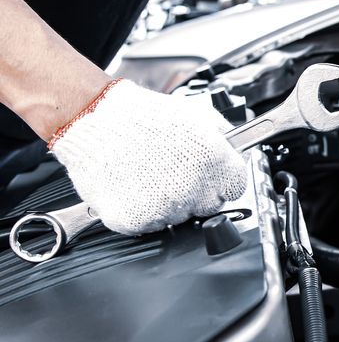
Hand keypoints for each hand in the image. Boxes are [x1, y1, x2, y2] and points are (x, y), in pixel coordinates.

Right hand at [49, 80, 247, 234]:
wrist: (96, 120)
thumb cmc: (144, 116)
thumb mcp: (198, 116)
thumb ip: (226, 139)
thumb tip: (240, 153)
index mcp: (214, 162)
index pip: (235, 188)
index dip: (222, 180)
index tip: (211, 175)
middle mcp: (192, 189)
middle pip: (208, 206)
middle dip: (196, 192)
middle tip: (174, 172)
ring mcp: (164, 208)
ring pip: (178, 218)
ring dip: (168, 202)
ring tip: (149, 174)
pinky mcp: (135, 220)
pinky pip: (148, 225)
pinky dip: (141, 211)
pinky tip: (134, 186)